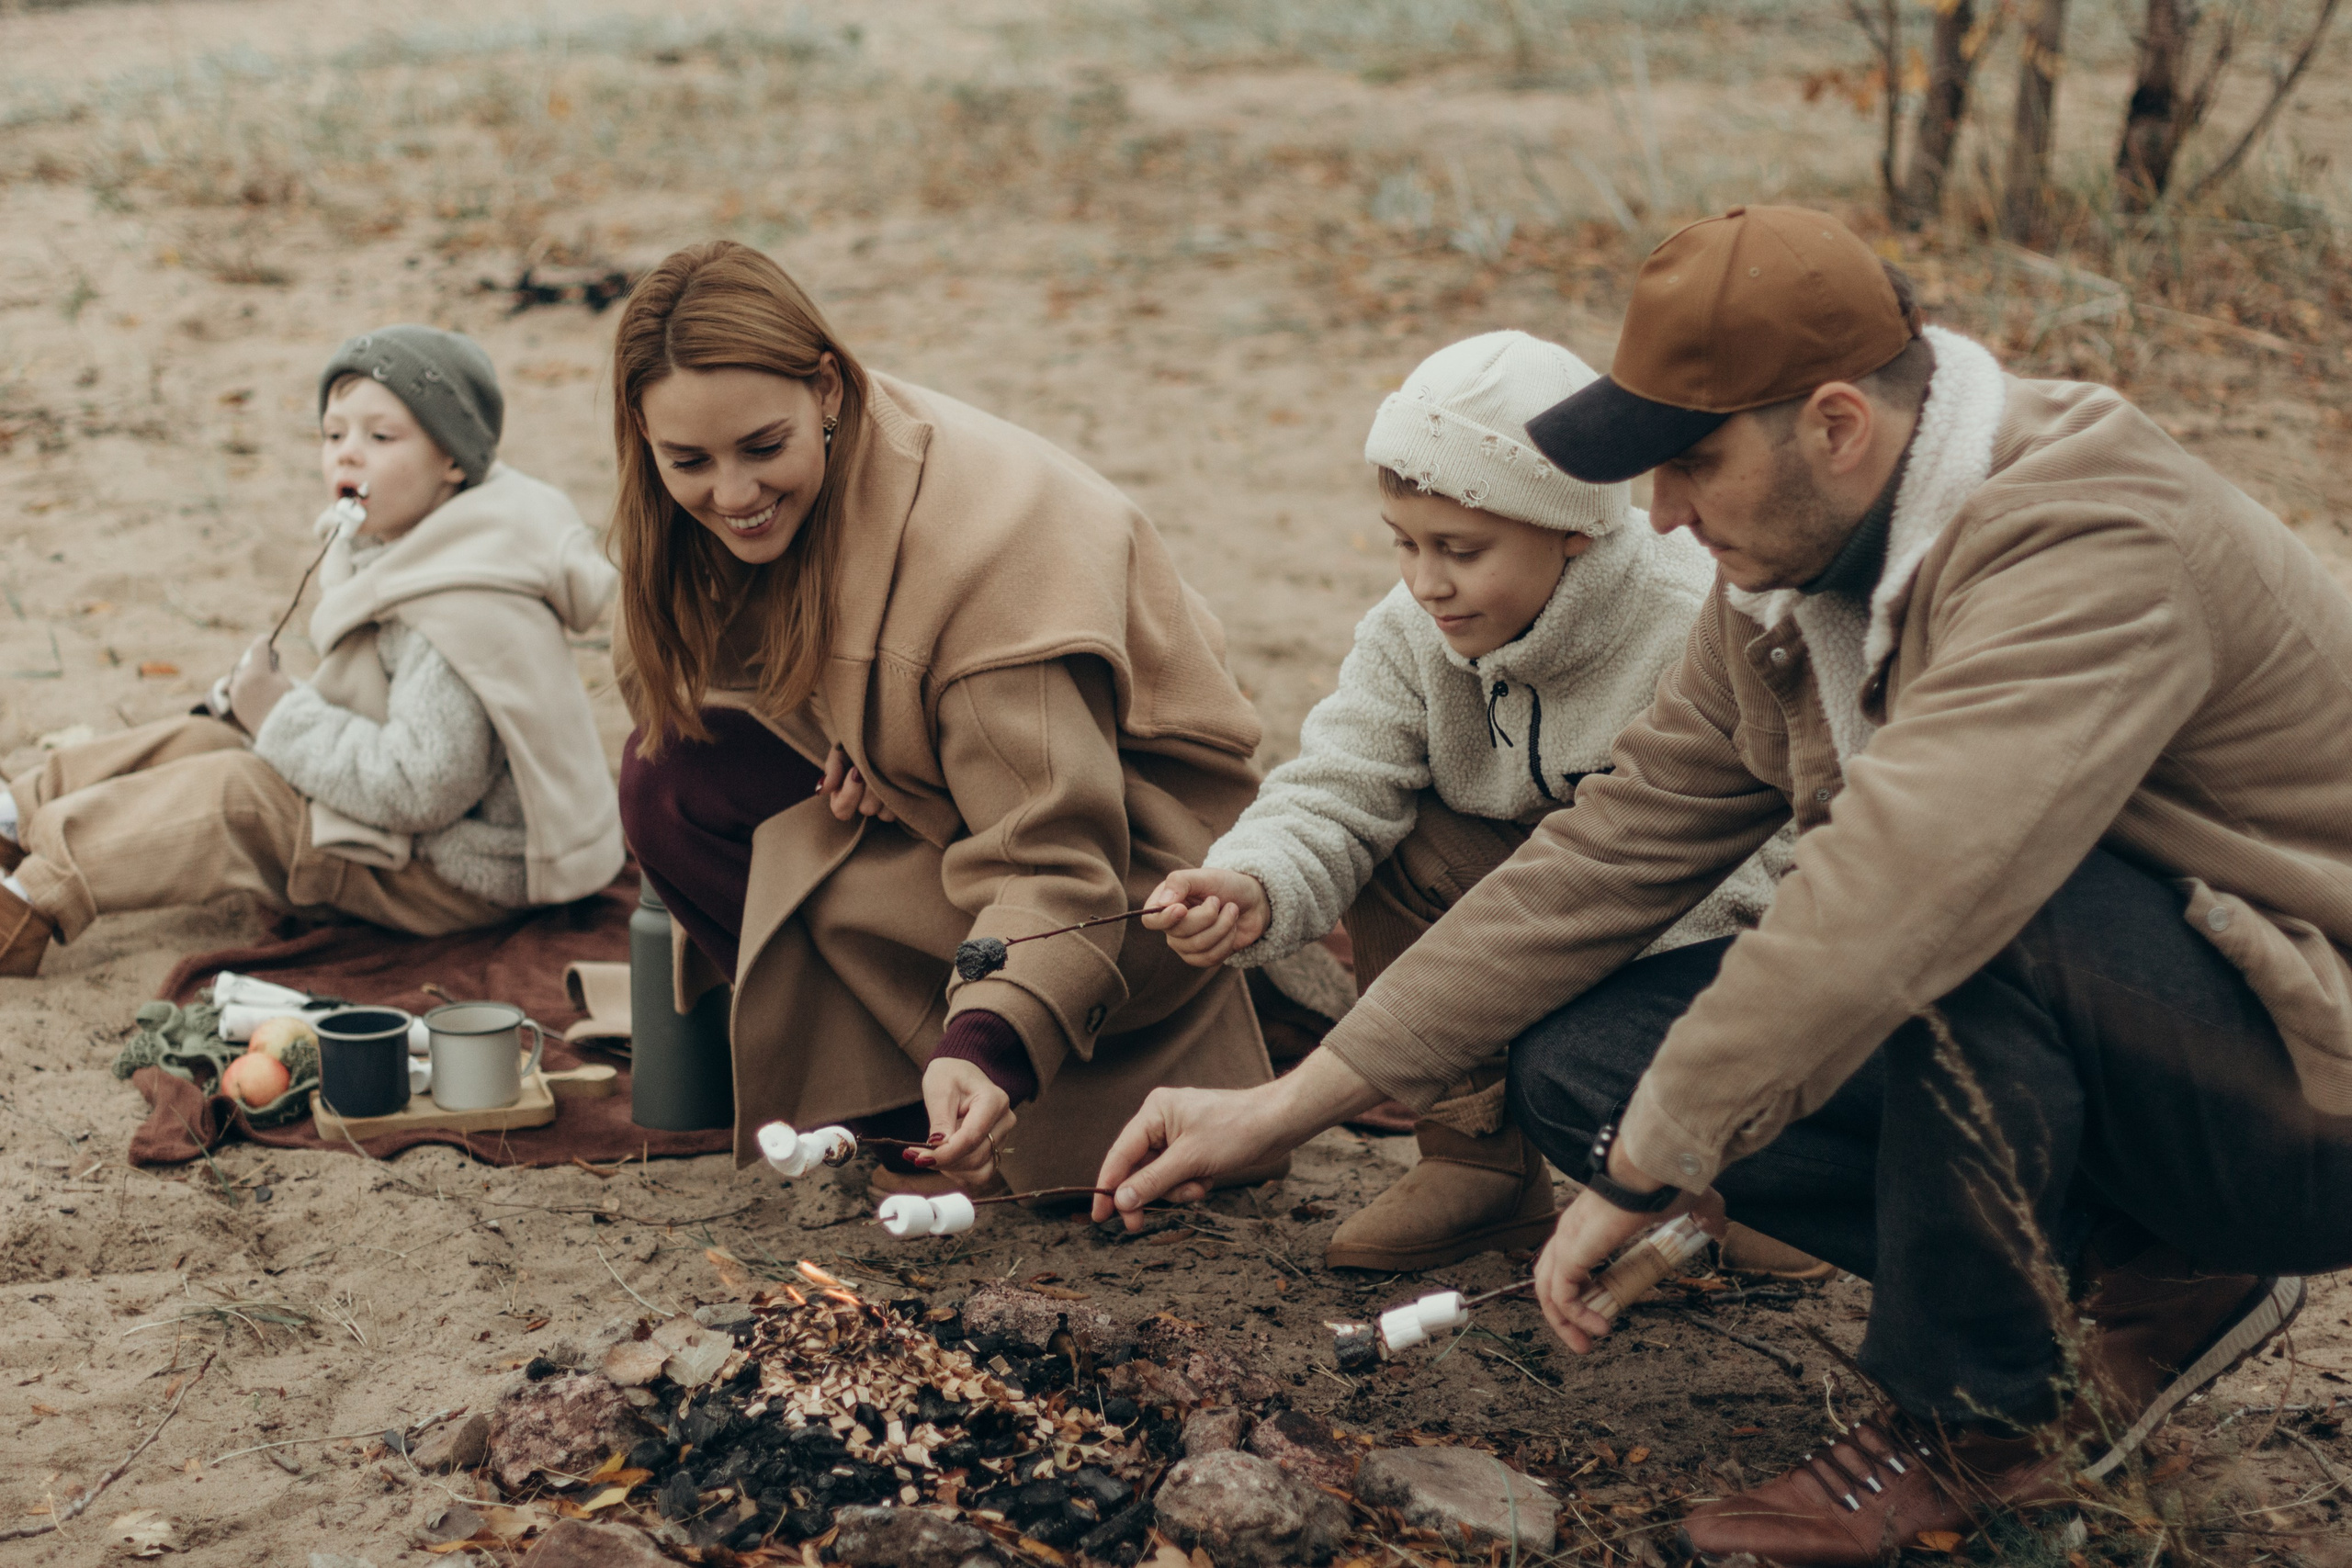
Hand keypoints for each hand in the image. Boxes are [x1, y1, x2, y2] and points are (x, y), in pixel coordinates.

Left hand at [226, 634, 292, 733]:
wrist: (284, 733)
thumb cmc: (292, 707)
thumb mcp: (287, 681)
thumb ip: (274, 668)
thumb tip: (269, 659)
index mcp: (257, 672)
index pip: (258, 647)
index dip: (264, 641)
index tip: (268, 639)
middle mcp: (243, 680)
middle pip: (247, 661)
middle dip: (257, 660)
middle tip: (268, 662)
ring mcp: (236, 693)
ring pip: (240, 675)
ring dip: (249, 674)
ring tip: (263, 680)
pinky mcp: (235, 704)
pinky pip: (237, 689)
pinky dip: (246, 686)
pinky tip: (258, 692)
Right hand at [819, 743, 895, 823]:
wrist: (886, 731)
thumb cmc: (861, 742)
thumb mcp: (843, 750)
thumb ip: (833, 768)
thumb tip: (820, 791)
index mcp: (843, 795)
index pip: (842, 810)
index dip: (849, 793)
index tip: (856, 770)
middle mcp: (862, 804)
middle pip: (866, 809)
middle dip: (870, 787)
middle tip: (874, 767)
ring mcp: (882, 806)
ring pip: (883, 813)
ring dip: (885, 789)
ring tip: (886, 769)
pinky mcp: (900, 804)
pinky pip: (898, 810)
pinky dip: (898, 794)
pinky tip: (896, 776)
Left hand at [913, 1057, 1012, 1186]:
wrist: (959, 1074)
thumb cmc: (949, 1077)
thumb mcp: (939, 1091)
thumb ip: (940, 1121)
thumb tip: (938, 1148)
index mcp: (993, 1100)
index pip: (971, 1138)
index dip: (945, 1153)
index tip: (919, 1157)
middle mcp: (1004, 1120)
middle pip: (975, 1157)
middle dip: (943, 1161)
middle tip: (915, 1155)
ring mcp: (1002, 1136)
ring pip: (979, 1170)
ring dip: (952, 1169)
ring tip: (930, 1155)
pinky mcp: (995, 1149)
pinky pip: (980, 1173)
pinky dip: (960, 1173)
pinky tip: (944, 1161)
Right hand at [1090, 1047, 1385, 1229]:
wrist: (1279, 1123)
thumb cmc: (1235, 1131)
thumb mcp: (1190, 1160)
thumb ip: (1152, 1181)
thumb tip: (1120, 1201)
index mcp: (1154, 1112)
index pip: (1120, 1154)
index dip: (1108, 1186)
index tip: (1098, 1217)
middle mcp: (1161, 1120)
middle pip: (1138, 1168)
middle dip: (1150, 1192)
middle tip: (1139, 1225)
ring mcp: (1178, 1135)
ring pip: (1160, 1176)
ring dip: (1176, 1190)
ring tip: (1199, 1187)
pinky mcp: (1194, 1147)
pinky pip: (1178, 1175)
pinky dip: (1189, 1184)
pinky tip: (1207, 1181)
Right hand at [1140, 867, 1269, 966]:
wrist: (1252, 900)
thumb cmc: (1225, 885)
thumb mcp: (1204, 876)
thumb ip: (1180, 882)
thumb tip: (1163, 903)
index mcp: (1165, 904)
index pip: (1151, 921)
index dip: (1165, 919)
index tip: (1182, 909)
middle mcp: (1171, 927)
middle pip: (1179, 934)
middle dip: (1207, 916)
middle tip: (1219, 901)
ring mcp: (1185, 945)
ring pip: (1198, 947)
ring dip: (1222, 926)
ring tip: (1231, 911)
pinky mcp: (1202, 957)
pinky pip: (1210, 958)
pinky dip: (1227, 941)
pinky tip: (1232, 928)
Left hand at [1534, 1142, 1726, 1353]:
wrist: (1654, 1169)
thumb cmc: (1666, 1181)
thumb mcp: (1693, 1203)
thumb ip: (1704, 1217)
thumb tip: (1719, 1229)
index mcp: (1589, 1223)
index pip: (1569, 1261)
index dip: (1580, 1290)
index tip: (1601, 1314)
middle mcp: (1571, 1231)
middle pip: (1550, 1279)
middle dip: (1563, 1315)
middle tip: (1586, 1341)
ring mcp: (1567, 1240)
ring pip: (1548, 1290)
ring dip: (1565, 1322)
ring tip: (1588, 1344)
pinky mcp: (1571, 1251)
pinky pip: (1562, 1295)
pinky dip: (1575, 1316)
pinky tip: (1601, 1328)